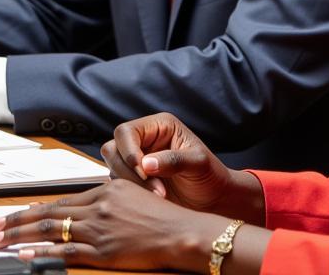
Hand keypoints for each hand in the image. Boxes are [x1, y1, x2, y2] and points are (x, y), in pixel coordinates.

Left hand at [0, 179, 230, 271]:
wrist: (181, 231)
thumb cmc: (162, 216)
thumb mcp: (133, 195)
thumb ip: (108, 197)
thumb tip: (87, 205)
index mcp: (104, 191)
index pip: (59, 201)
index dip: (32, 209)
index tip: (11, 215)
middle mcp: (97, 207)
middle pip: (47, 214)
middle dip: (15, 222)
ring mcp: (98, 229)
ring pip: (50, 231)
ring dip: (19, 236)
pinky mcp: (103, 251)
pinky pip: (65, 252)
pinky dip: (41, 254)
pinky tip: (24, 255)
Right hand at [104, 112, 264, 221]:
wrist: (215, 201)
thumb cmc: (211, 176)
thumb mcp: (198, 164)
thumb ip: (174, 160)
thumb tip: (146, 164)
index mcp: (158, 126)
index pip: (126, 132)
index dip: (128, 151)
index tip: (143, 171)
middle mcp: (144, 141)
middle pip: (113, 149)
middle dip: (129, 171)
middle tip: (154, 189)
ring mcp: (137, 161)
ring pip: (113, 168)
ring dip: (131, 185)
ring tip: (159, 196)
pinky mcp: (135, 182)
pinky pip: (119, 185)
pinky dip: (130, 195)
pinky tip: (152, 202)